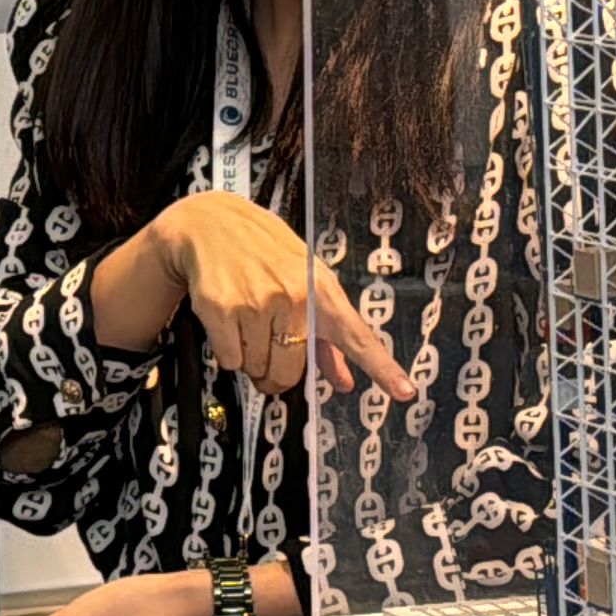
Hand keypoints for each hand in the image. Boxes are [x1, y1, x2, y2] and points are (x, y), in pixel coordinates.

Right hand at [112, 190, 414, 402]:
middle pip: (289, 372)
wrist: (210, 223)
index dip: (382, 368)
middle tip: (266, 351)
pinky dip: (228, 350)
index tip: (405, 392)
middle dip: (274, 373)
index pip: (357, 337)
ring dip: (250, 359)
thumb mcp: (304, 283)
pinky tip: (228, 320)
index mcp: (322, 291)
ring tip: (245, 323)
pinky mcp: (223, 308)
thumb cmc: (265, 256)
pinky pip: (230, 360)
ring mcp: (258, 302)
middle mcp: (294, 296)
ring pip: (257, 368)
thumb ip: (327, 339)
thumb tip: (344, 382)